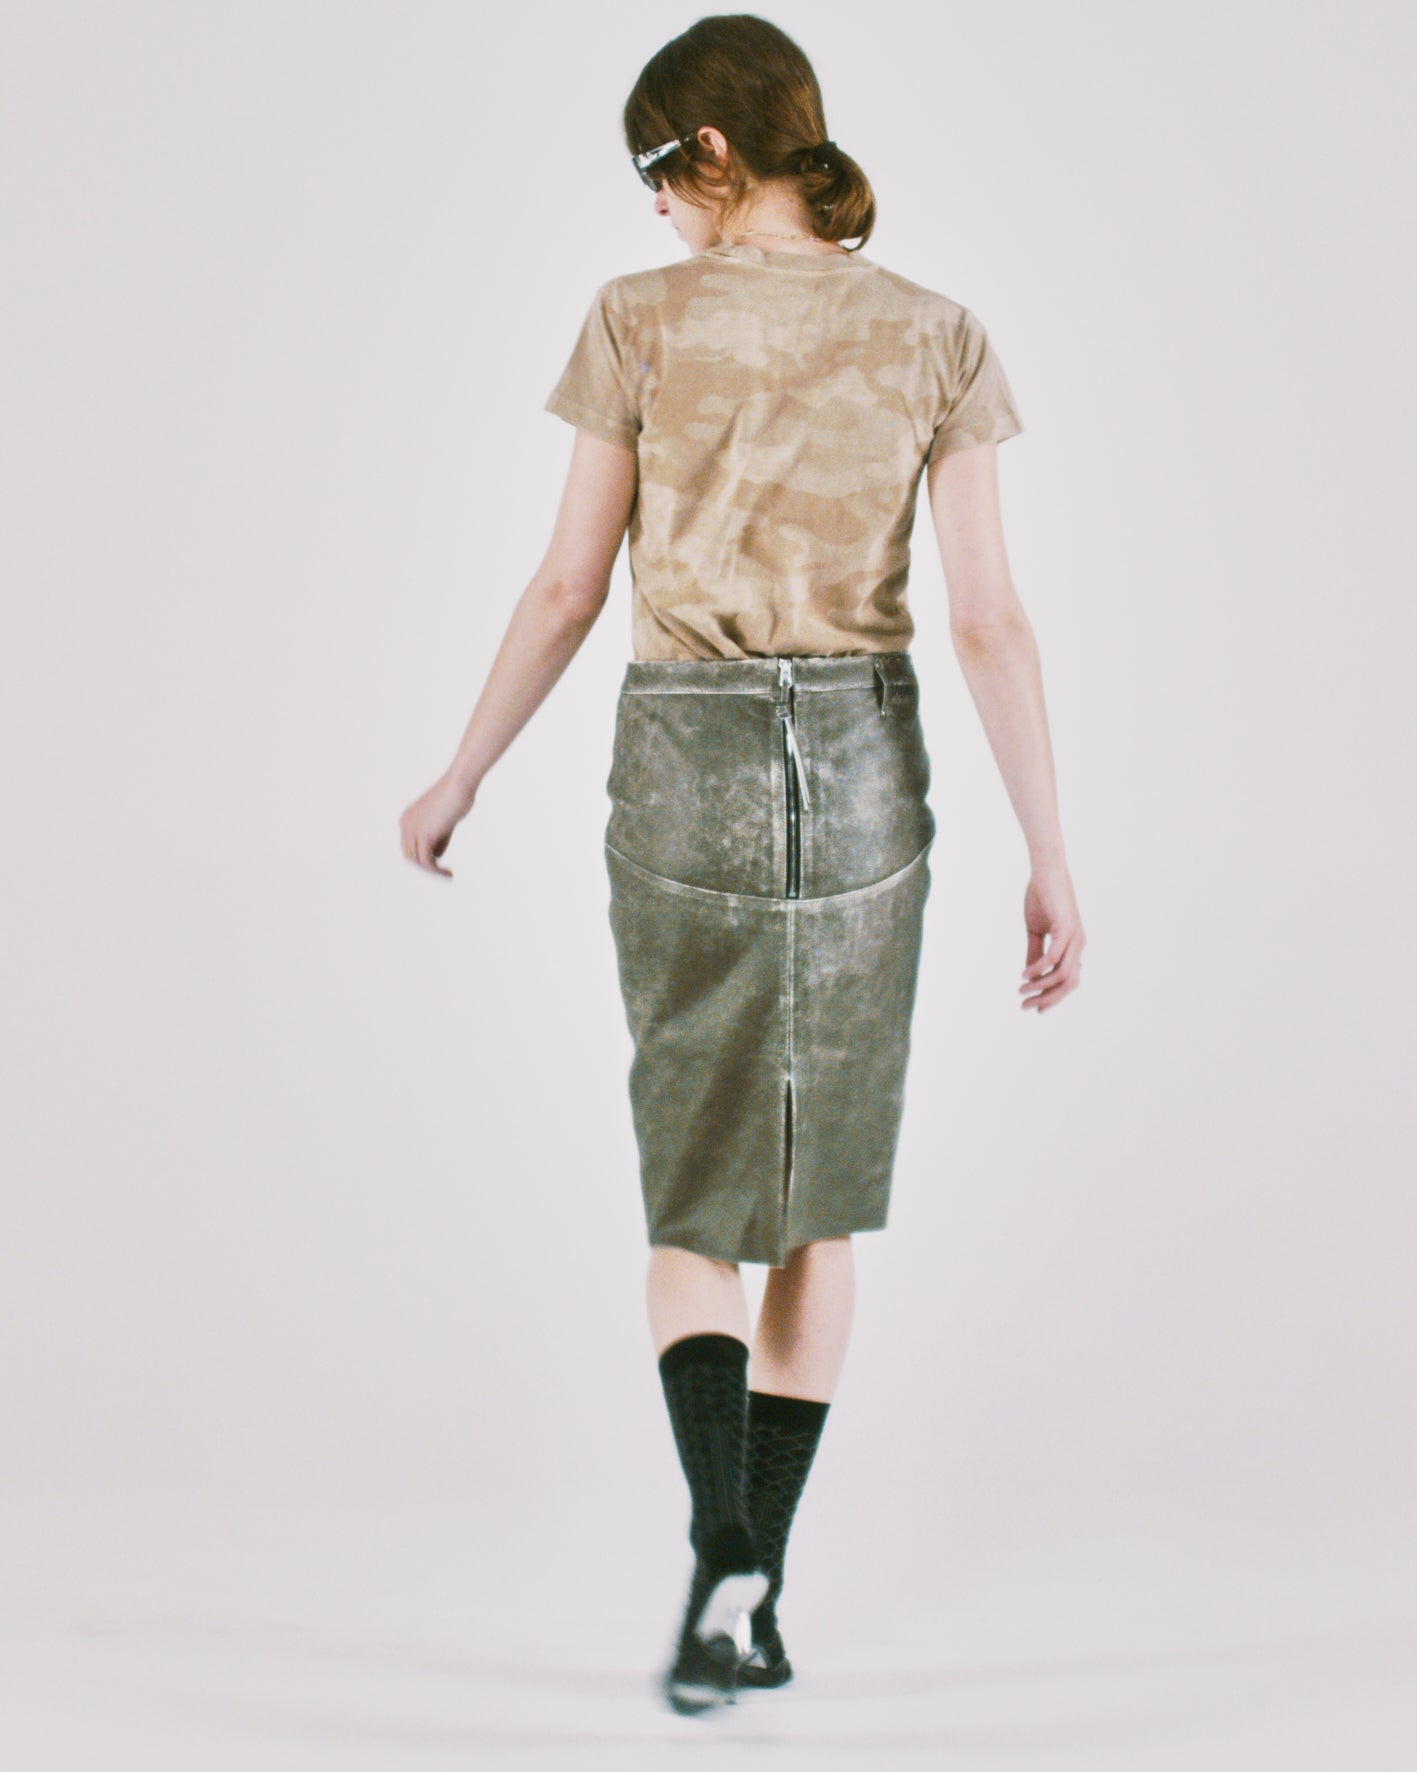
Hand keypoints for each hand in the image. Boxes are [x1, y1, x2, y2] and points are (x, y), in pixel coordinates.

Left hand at [399, 773, 475, 878]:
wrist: (460, 783)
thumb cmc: (457, 796)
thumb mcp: (444, 820)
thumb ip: (438, 836)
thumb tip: (436, 856)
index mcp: (406, 819)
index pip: (408, 846)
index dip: (422, 856)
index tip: (438, 863)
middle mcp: (405, 824)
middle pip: (410, 856)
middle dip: (425, 865)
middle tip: (442, 872)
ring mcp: (413, 830)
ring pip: (418, 861)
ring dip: (433, 871)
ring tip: (447, 875)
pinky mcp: (424, 835)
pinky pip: (427, 861)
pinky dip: (437, 871)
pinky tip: (449, 873)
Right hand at [1019, 866, 1083, 1012]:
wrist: (1045, 871)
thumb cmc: (1042, 897)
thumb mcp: (1036, 930)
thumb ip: (1034, 952)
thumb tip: (1030, 975)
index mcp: (1073, 946)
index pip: (1068, 981)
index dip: (1053, 997)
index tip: (1034, 1008)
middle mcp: (1078, 945)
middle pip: (1069, 984)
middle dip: (1048, 999)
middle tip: (1026, 1006)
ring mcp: (1075, 937)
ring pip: (1063, 975)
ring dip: (1041, 987)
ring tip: (1022, 991)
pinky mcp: (1066, 928)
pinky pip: (1053, 957)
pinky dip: (1038, 969)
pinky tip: (1024, 974)